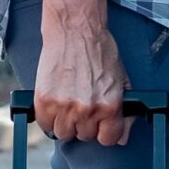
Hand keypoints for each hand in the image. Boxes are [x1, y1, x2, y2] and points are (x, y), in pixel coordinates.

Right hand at [34, 0, 130, 146]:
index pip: (108, 139)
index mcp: (109, 105)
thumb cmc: (99, 51)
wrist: (75, 29)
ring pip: (63, 134)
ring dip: (65, 122)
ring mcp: (64, 106)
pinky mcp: (44, 100)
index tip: (99, 125)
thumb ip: (125, 112)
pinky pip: (45, 124)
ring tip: (67, 103)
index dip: (104, 132)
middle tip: (82, 105)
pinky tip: (55, 102)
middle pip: (84, 136)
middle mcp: (87, 109)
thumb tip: (122, 138)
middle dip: (84, 124)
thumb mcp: (121, 80)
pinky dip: (48, 117)